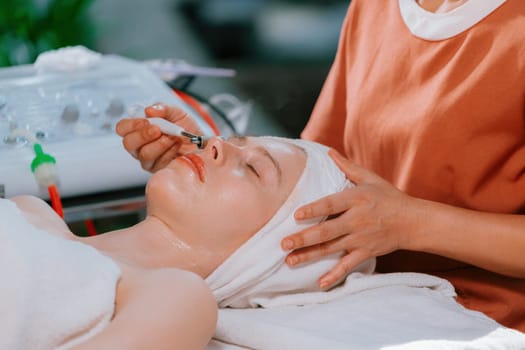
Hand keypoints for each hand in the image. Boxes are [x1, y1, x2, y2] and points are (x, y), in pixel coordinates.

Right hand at [116, 103, 202, 171]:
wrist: (202, 144)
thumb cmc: (186, 129)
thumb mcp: (177, 113)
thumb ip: (163, 109)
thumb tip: (149, 110)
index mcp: (139, 129)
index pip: (122, 128)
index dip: (130, 125)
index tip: (145, 121)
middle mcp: (140, 145)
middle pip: (128, 143)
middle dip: (143, 135)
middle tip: (158, 130)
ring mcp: (148, 159)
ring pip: (144, 154)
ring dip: (160, 143)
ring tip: (173, 137)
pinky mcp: (158, 169)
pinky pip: (158, 162)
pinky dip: (169, 152)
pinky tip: (176, 147)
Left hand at [281, 149, 417, 287]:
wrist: (413, 222)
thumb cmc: (388, 197)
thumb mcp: (369, 178)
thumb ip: (347, 166)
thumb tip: (329, 151)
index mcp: (356, 199)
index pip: (331, 204)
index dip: (314, 210)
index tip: (296, 215)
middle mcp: (357, 220)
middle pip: (327, 231)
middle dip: (304, 238)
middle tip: (284, 244)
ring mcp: (361, 238)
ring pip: (331, 249)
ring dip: (309, 256)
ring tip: (289, 261)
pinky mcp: (366, 252)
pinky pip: (348, 265)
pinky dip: (335, 275)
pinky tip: (320, 283)